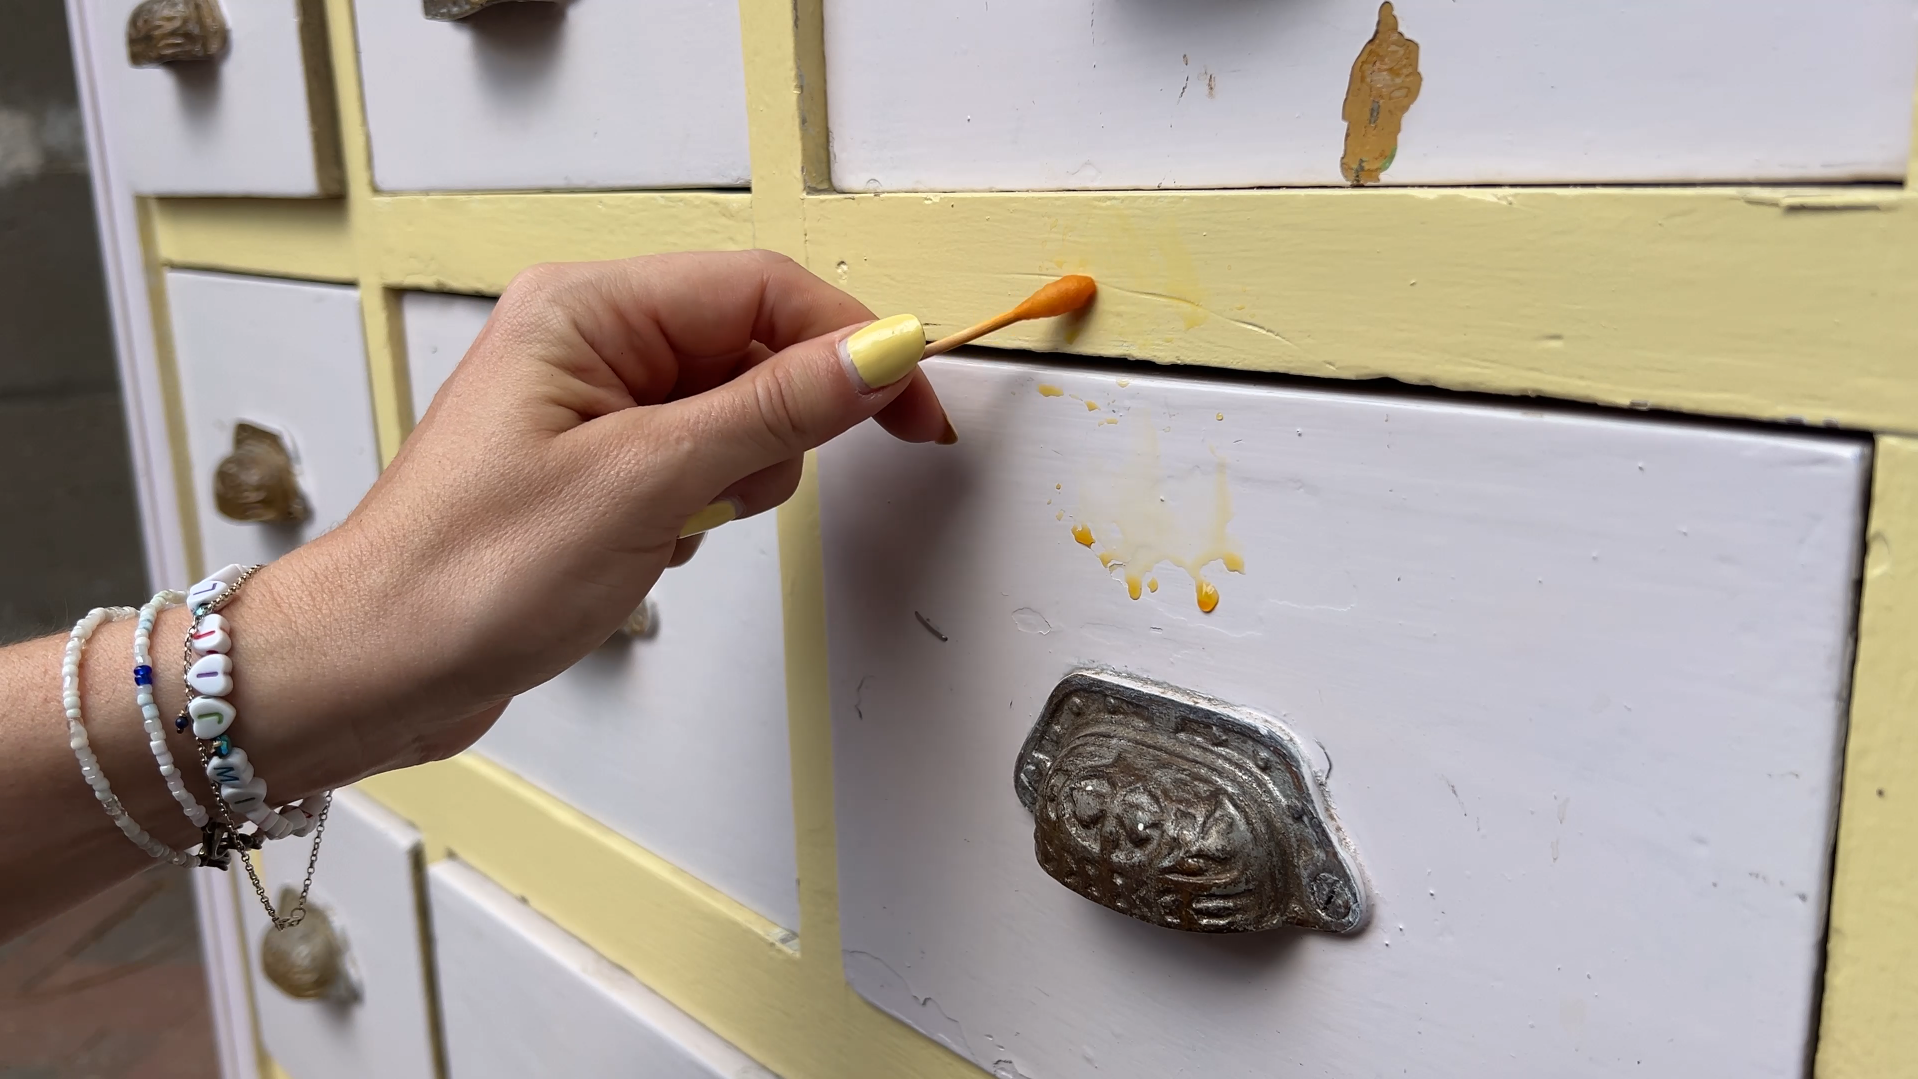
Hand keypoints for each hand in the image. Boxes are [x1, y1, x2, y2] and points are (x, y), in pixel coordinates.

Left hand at [229, 250, 948, 794]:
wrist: (375, 669)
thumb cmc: (463, 575)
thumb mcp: (645, 484)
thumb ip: (774, 411)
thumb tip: (876, 353)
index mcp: (586, 308)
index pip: (762, 289)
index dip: (852, 339)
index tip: (916, 401)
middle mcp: (588, 340)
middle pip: (753, 348)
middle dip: (773, 429)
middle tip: (736, 492)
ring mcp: (591, 405)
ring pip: (735, 415)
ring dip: (731, 480)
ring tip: (663, 526)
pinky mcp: (595, 465)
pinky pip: (697, 464)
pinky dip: (697, 510)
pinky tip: (643, 548)